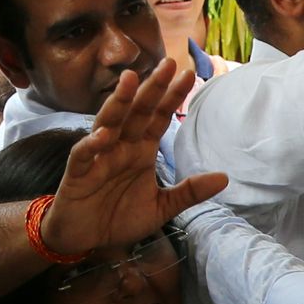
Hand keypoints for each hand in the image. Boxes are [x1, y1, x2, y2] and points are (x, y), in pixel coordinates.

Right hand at [36, 56, 222, 255]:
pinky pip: (84, 155)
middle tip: (167, 64)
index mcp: (141, 150)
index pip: (158, 117)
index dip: (172, 97)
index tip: (189, 75)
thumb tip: (225, 178)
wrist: (85, 239)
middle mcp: (121, 147)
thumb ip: (189, 192)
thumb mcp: (161, 207)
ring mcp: (98, 157)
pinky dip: (91, 144)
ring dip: (119, 102)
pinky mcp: (78, 173)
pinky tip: (103, 134)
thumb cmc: (119, 217)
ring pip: (109, 123)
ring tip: (130, 80)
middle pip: (137, 112)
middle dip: (151, 88)